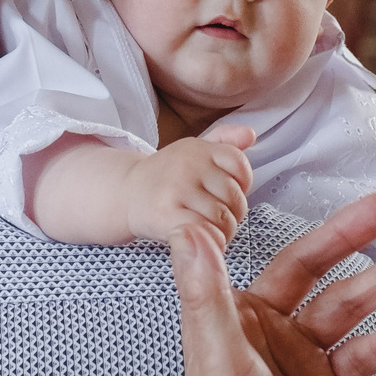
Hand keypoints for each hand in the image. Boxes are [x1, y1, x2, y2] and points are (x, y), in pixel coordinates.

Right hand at [125, 122, 255, 244]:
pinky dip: (209, 241)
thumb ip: (225, 141)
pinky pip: (204, 232)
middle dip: (234, 214)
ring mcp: (177, 189)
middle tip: (218, 219)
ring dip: (222, 232)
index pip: (240, 165)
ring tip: (209, 230)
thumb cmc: (166, 176)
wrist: (125, 193)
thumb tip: (250, 134)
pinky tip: (200, 238)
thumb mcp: (194, 150)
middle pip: (235, 197)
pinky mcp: (166, 214)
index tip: (227, 194)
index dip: (242, 185)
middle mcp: (189, 164)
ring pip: (222, 219)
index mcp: (199, 148)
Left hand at [167, 188, 375, 375]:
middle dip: (356, 242)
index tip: (339, 196)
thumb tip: (187, 230)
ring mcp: (301, 362)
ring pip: (349, 313)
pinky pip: (362, 356)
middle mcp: (267, 334)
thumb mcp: (217, 359)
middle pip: (322, 276)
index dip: (317, 228)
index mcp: (235, 318)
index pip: (284, 260)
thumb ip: (204, 293)